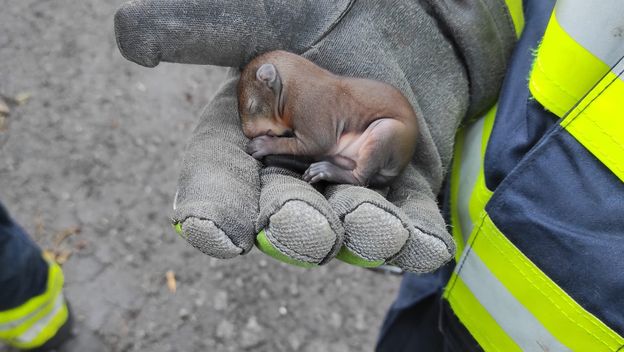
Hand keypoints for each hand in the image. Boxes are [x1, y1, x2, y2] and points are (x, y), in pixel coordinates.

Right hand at [114, 0, 468, 270]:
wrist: (407, 14)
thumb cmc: (324, 9)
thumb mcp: (262, 14)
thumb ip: (200, 28)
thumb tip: (131, 40)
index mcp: (246, 133)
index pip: (219, 178)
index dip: (212, 206)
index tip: (210, 230)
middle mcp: (291, 169)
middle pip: (283, 211)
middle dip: (291, 227)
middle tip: (303, 233)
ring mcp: (346, 183)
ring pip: (346, 223)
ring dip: (357, 235)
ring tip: (370, 234)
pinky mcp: (401, 183)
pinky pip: (409, 218)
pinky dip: (414, 236)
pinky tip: (424, 250)